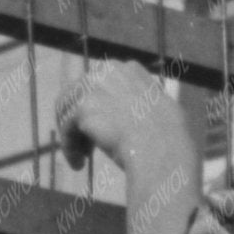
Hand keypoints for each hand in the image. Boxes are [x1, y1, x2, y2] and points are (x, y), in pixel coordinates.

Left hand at [56, 60, 184, 174]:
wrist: (162, 150)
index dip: (95, 108)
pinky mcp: (83, 107)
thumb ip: (137, 102)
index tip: (99, 129)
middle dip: (79, 120)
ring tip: (82, 158)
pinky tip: (79, 164)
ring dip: (72, 136)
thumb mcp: (157, 107)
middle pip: (77, 95)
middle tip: (87, 146)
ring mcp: (94, 87)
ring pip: (68, 112)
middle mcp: (107, 70)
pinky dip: (69, 148)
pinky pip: (66, 130)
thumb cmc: (167, 137)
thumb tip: (127, 113)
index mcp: (126, 69)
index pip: (96, 85)